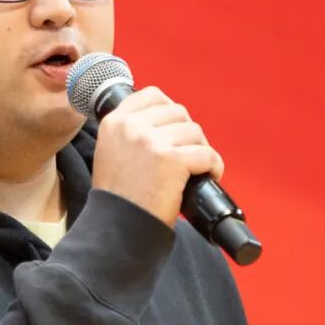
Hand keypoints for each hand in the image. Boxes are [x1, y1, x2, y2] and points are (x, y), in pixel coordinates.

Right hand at [89, 85, 225, 229]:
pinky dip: (213, 166)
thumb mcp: (110, 154)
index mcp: (115, 122)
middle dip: (187, 133)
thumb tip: (165, 122)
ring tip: (195, 169)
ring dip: (200, 150)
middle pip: (178, 112)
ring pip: (194, 131)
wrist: (117, 229)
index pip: (151, 95)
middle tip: (187, 155)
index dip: (169, 110)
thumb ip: (130, 133)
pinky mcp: (171, 160)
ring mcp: (150, 141)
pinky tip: (208, 177)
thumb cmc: (118, 199)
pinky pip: (207, 154)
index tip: (175, 129)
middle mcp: (131, 127)